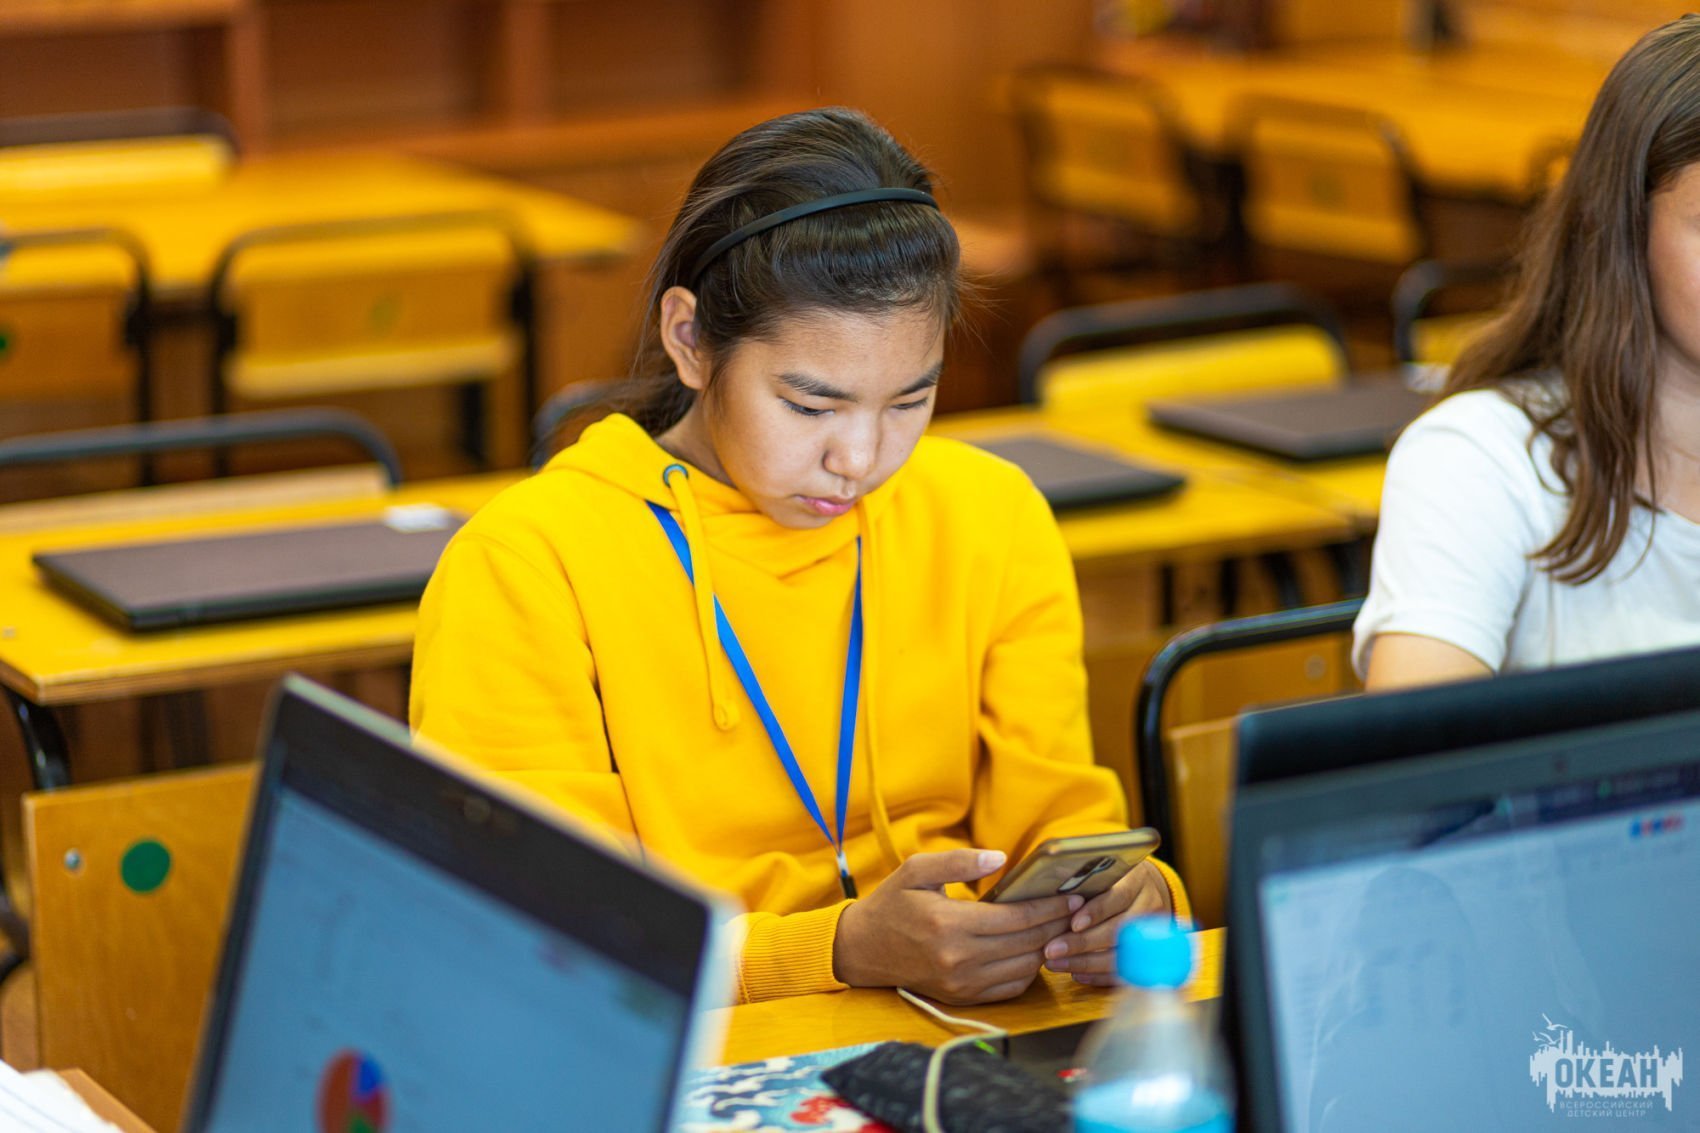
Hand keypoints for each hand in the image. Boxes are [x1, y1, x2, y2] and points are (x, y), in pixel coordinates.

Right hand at [832, 848, 1082, 1004]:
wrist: (862, 950)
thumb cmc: (892, 904)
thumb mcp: (917, 870)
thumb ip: (959, 862)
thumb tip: (1000, 858)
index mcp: (949, 924)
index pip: (1017, 918)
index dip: (1050, 907)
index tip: (1073, 896)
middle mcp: (958, 958)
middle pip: (1027, 943)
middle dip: (1057, 925)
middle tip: (1078, 909)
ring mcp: (961, 982)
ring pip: (1024, 967)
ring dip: (1046, 948)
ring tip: (1060, 928)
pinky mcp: (962, 997)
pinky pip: (1010, 987)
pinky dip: (1028, 970)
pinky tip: (1033, 950)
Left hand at [1039, 860, 1172, 985]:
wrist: (1151, 891)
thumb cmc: (1115, 879)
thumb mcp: (1105, 871)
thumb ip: (1085, 880)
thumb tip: (1052, 891)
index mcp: (1137, 880)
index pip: (1117, 897)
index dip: (1096, 912)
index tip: (1073, 925)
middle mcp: (1150, 907)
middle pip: (1117, 931)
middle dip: (1082, 943)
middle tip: (1051, 950)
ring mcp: (1153, 934)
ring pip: (1120, 955)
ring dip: (1085, 963)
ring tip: (1055, 964)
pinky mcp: (1150, 956)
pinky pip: (1125, 972)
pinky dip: (1099, 976)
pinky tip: (1076, 975)